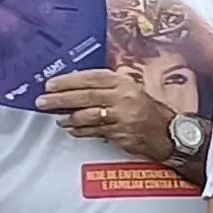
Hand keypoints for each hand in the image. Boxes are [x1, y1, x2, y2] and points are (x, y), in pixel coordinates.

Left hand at [35, 69, 180, 161]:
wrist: (168, 132)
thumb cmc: (147, 109)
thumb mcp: (130, 89)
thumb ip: (107, 86)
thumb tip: (75, 87)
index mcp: (123, 83)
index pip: (90, 78)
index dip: (68, 81)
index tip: (51, 84)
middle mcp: (122, 98)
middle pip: (85, 97)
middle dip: (60, 99)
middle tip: (44, 101)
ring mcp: (121, 117)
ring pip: (87, 116)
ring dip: (68, 118)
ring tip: (58, 118)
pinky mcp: (120, 134)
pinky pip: (94, 132)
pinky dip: (81, 131)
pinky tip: (73, 130)